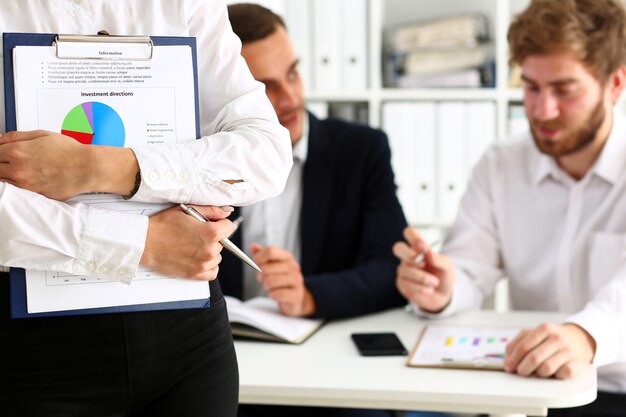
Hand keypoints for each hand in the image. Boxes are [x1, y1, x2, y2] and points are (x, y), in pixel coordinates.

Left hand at [0, 130, 137, 199]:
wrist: (87, 168)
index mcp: (17, 152)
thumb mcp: (42, 134)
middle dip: (0, 164)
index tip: (2, 152)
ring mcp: (26, 185)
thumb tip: (2, 139)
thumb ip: (17, 136)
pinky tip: (29, 178)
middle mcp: (18, 170)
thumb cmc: (70, 152)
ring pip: (4, 183)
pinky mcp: (35, 195)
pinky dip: (19, 186)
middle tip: (8, 161)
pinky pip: (19, 192)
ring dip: (7, 175)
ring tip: (21, 169)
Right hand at [140, 205, 232, 280]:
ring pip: (217, 257)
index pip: (229, 227)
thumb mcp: (187, 211)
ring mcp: (203, 264)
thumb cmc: (162, 226)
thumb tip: (226, 212)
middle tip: (194, 234)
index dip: (219, 223)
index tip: (210, 224)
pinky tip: (196, 258)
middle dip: (212, 238)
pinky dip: (207, 266)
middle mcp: (210, 250)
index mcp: (211, 233)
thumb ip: (211, 211)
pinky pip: (212, 272)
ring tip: (191, 246)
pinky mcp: (195, 275)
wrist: (145, 243)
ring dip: (209, 252)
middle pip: (222, 243)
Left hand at [250, 244, 315, 316]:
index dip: (258, 258)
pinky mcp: (296, 295)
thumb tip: (253, 246)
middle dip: (260, 276)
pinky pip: (277, 294)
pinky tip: (275, 294)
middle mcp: (294, 267)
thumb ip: (262, 255)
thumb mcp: (272, 264)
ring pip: (270, 281)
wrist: (296, 296)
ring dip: (265, 286)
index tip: (256, 264)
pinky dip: (272, 295)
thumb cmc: (281, 279)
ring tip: (269, 287)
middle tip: (262, 279)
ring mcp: (297, 281)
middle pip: (266, 268)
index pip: (270, 251)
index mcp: (287, 257)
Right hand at [392, 227, 454, 312]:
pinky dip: (420, 287)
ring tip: (435, 282)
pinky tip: (429, 289)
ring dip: (422, 277)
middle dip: (408, 255)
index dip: (413, 236)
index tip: (423, 246)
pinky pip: (407, 283)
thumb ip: (439, 259)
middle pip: (398, 248)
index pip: (410, 233)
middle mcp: (408, 257)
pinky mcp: (402, 284)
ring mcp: (403, 270)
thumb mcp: (447, 266)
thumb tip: (429, 252)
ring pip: (405, 269)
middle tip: (422, 263)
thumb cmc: (443, 276)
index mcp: (419, 248)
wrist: (443, 295)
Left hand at [504, 323, 595, 378]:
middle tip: (520, 372)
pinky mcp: (577, 364)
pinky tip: (552, 373)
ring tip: (536, 371)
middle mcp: (557, 338)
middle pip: (534, 358)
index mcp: (544, 328)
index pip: (523, 346)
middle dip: (523, 368)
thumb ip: (517, 342)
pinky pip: (561, 375)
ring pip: (546, 369)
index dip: (513, 359)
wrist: (580, 339)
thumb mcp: (534, 333)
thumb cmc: (551, 338)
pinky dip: (554, 377)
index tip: (508, 366)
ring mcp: (568, 351)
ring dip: (537, 373)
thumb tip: (508, 358)